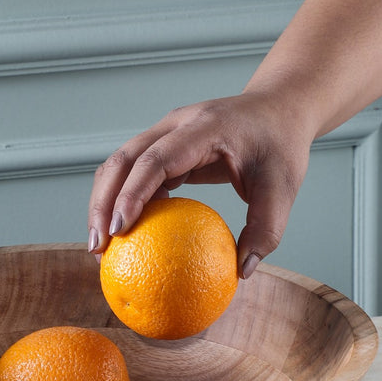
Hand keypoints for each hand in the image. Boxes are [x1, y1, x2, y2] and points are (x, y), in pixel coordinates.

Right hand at [87, 93, 313, 277]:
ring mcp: (165, 133)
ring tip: (99, 248)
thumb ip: (266, 230)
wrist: (278, 108)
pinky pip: (132, 173)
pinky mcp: (162, 146)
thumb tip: (241, 272)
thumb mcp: (283, 188)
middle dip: (101, 204)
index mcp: (204, 127)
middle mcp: (176, 125)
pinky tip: (120, 236)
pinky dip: (119, 202)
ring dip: (102, 204)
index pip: (156, 159)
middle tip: (98, 248)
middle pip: (122, 160)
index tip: (119, 230)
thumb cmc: (281, 145)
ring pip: (118, 165)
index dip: (132, 194)